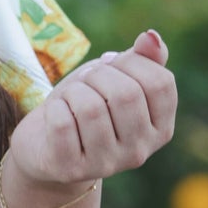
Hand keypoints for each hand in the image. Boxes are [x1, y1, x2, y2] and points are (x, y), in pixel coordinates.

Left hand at [6, 29, 175, 197]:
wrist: (46, 145)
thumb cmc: (88, 104)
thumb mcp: (118, 77)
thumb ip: (143, 58)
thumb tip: (150, 37)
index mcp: (161, 129)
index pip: (161, 83)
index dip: (132, 62)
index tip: (113, 65)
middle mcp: (140, 152)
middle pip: (126, 94)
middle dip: (99, 75)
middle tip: (86, 81)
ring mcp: (106, 164)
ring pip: (91, 108)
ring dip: (74, 91)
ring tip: (71, 97)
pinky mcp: (71, 169)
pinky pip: (63, 123)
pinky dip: (54, 108)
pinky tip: (56, 114)